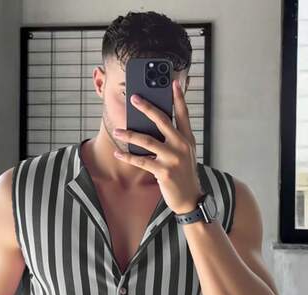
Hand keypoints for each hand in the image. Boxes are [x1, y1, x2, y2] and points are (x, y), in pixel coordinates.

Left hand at [113, 79, 203, 214]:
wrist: (189, 198)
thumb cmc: (183, 174)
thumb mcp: (185, 153)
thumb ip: (174, 139)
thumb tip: (154, 126)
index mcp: (188, 139)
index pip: (183, 114)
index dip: (178, 97)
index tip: (172, 82)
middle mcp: (181, 145)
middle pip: (162, 120)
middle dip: (147, 107)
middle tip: (134, 97)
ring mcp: (173, 158)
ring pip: (147, 141)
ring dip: (129, 135)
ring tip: (117, 131)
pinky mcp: (163, 171)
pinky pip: (141, 161)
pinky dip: (128, 157)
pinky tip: (118, 154)